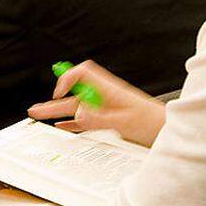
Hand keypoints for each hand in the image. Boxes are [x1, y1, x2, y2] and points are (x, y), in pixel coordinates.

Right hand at [28, 59, 165, 146]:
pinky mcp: (110, 119)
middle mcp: (105, 96)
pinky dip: (73, 122)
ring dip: (59, 112)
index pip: (82, 74)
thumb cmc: (155, 124)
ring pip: (78, 108)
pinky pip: (86, 119)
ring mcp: (107, 107)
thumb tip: (78, 114)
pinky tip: (62, 126)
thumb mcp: (125, 122)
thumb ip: (99, 118)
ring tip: (40, 115)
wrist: (171, 131)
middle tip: (35, 109)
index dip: (67, 80)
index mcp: (109, 89)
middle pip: (75, 94)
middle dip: (54, 100)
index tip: (58, 94)